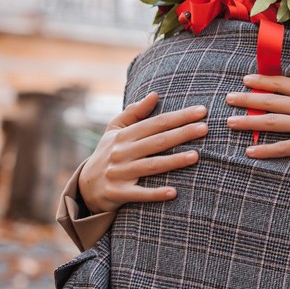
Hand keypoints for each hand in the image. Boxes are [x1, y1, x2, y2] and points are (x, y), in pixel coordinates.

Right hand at [79, 92, 206, 213]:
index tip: (201, 111)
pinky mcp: (118, 193)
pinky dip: (155, 194)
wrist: (84, 187)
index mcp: (124, 136)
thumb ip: (134, 113)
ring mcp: (119, 173)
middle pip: (157, 142)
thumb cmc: (107, 153)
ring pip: (151, 166)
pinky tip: (173, 192)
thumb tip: (154, 94)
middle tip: (205, 128)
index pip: (156, 123)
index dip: (179, 116)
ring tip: (196, 156)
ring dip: (173, 161)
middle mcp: (121, 152)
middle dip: (182, 134)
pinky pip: (139, 194)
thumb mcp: (114, 130)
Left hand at [228, 50, 289, 162]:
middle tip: (228, 99)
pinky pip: (284, 148)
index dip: (264, 81)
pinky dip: (265, 151)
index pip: (284, 84)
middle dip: (247, 100)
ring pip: (272, 123)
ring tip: (230, 122)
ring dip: (249, 122)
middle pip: (272, 102)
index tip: (247, 80)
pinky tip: (249, 151)